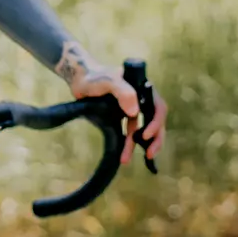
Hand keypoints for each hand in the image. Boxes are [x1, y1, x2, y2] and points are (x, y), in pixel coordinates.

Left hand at [60, 46, 166, 162]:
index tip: (145, 135)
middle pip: (155, 121)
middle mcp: (141, 99)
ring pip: (143, 129)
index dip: (155, 122)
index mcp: (143, 89)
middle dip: (154, 139)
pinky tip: (124, 154)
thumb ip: (122, 91)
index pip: (157, 107)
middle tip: (149, 154)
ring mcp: (132, 109)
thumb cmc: (95, 77)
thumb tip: (135, 112)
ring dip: (139, 145)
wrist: (80, 80)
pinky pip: (130, 132)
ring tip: (127, 159)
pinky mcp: (123, 117)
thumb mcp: (108, 81)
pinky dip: (129, 144)